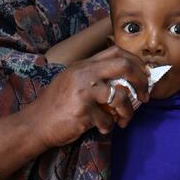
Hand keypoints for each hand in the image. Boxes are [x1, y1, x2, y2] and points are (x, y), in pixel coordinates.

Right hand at [29, 45, 148, 148]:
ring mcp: (83, 92)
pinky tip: (102, 128)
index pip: (116, 51)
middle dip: (141, 81)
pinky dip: (109, 126)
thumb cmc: (56, 105)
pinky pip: (107, 119)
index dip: (135, 61)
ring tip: (125, 119)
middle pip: (123, 66)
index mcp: (83, 65)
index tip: (144, 74)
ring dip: (128, 111)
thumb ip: (93, 76)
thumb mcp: (72, 81)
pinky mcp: (82, 112)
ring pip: (120, 97)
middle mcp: (84, 74)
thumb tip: (125, 82)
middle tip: (145, 95)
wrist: (35, 124)